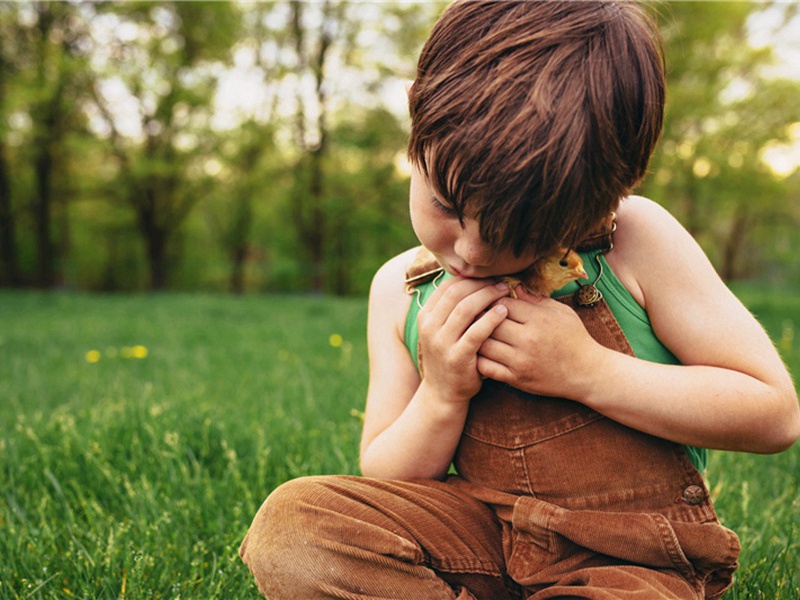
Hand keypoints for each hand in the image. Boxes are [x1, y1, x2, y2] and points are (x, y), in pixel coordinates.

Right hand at [417, 277, 509, 405]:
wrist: (442, 393)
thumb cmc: (449, 356)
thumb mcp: (442, 331)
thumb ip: (452, 309)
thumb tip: (474, 280)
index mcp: (425, 316)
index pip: (447, 286)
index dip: (471, 278)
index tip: (490, 276)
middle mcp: (429, 327)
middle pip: (457, 293)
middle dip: (481, 284)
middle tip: (501, 282)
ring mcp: (441, 342)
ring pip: (465, 309)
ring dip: (488, 296)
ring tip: (505, 292)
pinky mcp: (457, 357)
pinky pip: (476, 332)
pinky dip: (491, 319)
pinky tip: (503, 312)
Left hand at [476, 288, 602, 399]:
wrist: (587, 373)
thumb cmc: (575, 338)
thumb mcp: (561, 312)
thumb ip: (536, 299)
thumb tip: (514, 285)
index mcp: (539, 320)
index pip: (502, 303)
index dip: (493, 299)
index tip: (490, 300)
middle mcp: (528, 340)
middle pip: (489, 322)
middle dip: (480, 316)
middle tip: (474, 314)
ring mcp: (520, 361)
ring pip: (483, 344)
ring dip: (476, 337)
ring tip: (474, 332)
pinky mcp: (516, 379)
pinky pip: (486, 367)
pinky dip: (478, 359)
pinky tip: (480, 352)